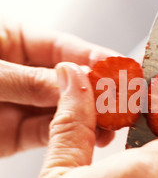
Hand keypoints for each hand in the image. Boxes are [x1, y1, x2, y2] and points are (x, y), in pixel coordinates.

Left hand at [0, 20, 117, 155]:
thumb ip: (30, 80)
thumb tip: (74, 82)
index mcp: (14, 42)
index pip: (63, 48)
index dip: (94, 58)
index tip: (121, 67)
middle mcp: (23, 73)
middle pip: (69, 81)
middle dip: (98, 90)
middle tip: (123, 99)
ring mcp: (21, 104)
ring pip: (63, 109)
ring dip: (90, 116)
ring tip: (113, 121)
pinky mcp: (17, 133)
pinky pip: (48, 133)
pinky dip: (71, 135)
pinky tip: (92, 135)